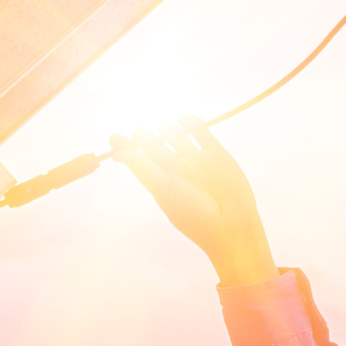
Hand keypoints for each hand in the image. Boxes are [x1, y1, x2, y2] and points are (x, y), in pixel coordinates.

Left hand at [109, 119, 276, 286]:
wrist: (231, 225)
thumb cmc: (193, 215)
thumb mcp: (163, 191)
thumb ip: (143, 169)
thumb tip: (118, 152)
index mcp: (161, 180)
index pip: (139, 158)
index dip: (127, 147)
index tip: (114, 137)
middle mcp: (177, 169)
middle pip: (156, 143)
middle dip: (146, 136)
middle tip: (142, 134)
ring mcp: (196, 160)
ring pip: (177, 135)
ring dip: (168, 128)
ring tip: (167, 131)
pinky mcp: (216, 153)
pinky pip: (201, 132)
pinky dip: (192, 122)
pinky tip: (184, 119)